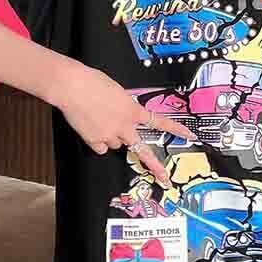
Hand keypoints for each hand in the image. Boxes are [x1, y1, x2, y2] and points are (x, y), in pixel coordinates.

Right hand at [59, 63, 194, 183]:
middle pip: (142, 150)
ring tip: (100, 121)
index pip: (159, 122)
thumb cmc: (92, 82)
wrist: (72, 87)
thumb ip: (124, 107)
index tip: (189, 135)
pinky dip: (97, 140)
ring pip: (116, 144)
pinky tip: (91, 127)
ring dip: (112, 137)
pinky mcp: (94, 141)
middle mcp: (124, 126)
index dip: (176, 129)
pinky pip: (100, 146)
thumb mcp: (117, 92)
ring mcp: (110, 135)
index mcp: (132, 110)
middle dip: (155, 166)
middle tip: (165, 179)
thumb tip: (121, 116)